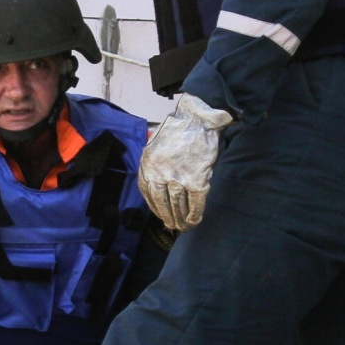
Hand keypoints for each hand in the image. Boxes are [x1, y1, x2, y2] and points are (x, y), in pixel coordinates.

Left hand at [138, 93, 232, 230]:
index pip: (147, 192)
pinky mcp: (196, 180)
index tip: (159, 213)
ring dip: (181, 219)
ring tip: (183, 226)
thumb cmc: (178, 129)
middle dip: (167, 217)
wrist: (197, 119)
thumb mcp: (155, 145)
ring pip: (178, 205)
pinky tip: (195, 220)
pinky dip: (195, 214)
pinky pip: (195, 203)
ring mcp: (178, 178)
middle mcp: (159, 173)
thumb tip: (160, 185)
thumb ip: (154, 165)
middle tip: (172, 225)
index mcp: (147, 165)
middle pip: (162, 203)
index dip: (154, 207)